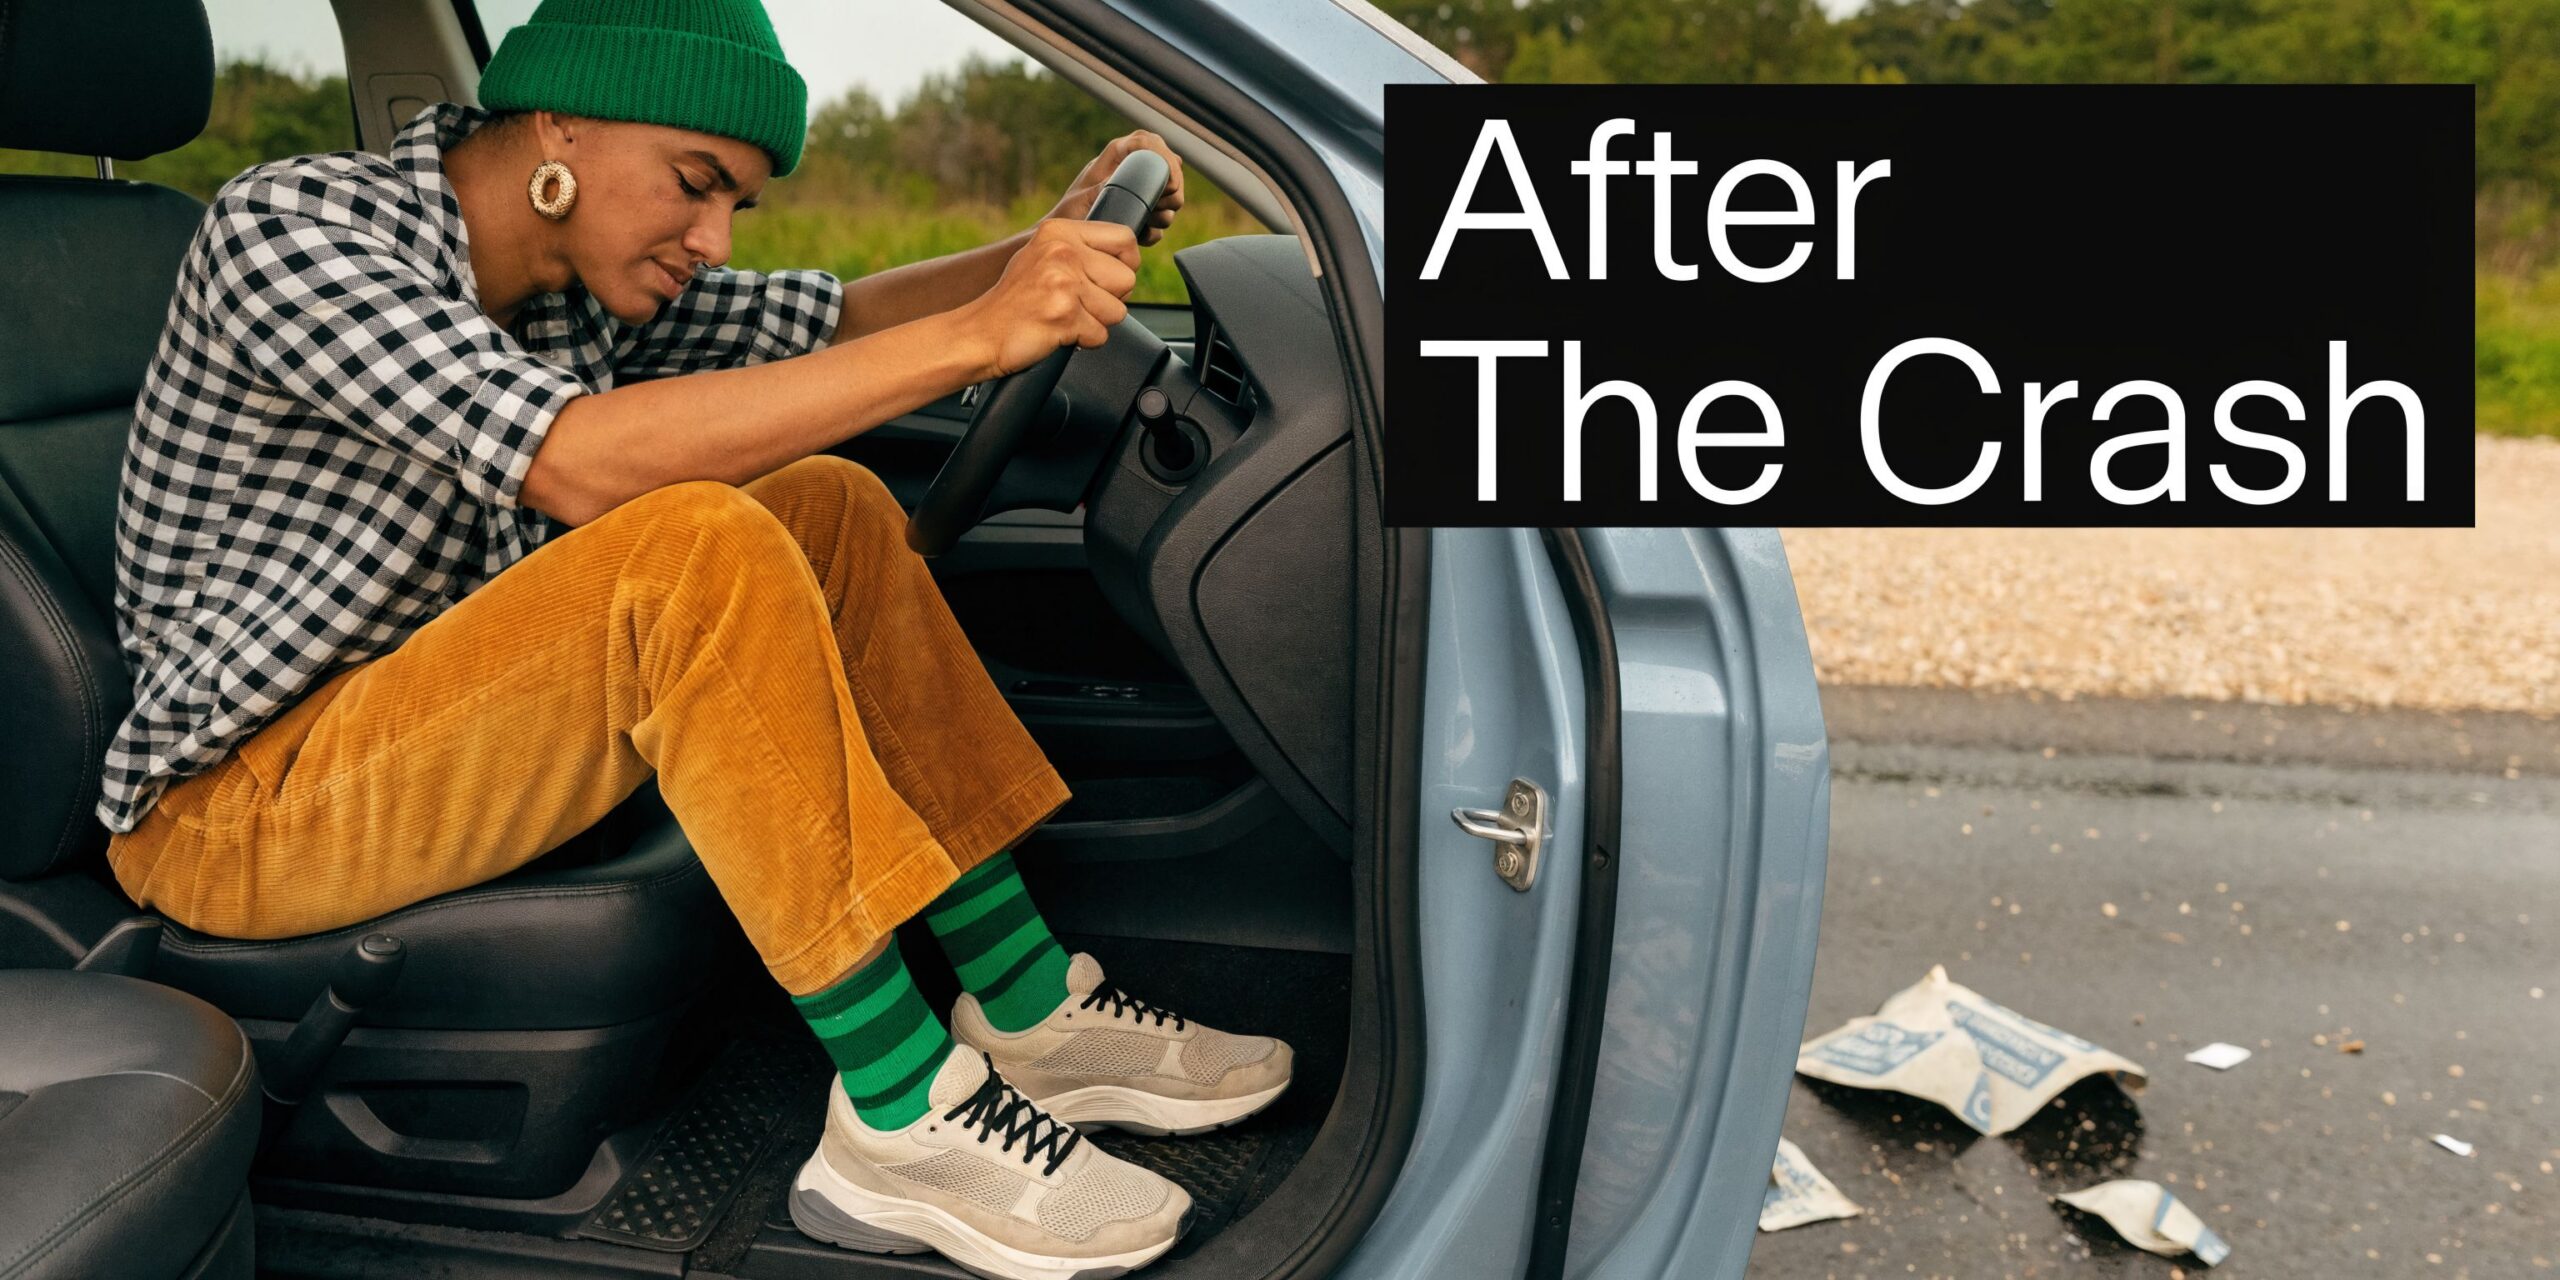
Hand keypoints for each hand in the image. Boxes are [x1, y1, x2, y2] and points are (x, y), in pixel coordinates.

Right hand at [956, 217, 1141, 380]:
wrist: (980, 333)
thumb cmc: (1014, 301)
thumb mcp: (1042, 256)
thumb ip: (1080, 250)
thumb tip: (1126, 258)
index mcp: (1059, 232)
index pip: (1125, 239)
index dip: (1126, 263)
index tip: (1108, 278)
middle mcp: (1062, 252)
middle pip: (1127, 278)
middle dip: (1110, 298)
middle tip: (1080, 303)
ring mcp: (1063, 283)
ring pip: (1118, 310)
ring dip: (1096, 322)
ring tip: (1066, 317)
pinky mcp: (1064, 315)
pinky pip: (1101, 335)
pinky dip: (1084, 341)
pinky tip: (1059, 331)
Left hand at [1044, 130, 1185, 245]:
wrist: (1066, 239)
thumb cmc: (1068, 216)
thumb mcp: (1084, 199)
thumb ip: (1102, 187)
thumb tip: (1120, 178)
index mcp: (1115, 156)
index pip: (1147, 141)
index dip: (1165, 157)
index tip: (1170, 183)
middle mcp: (1128, 168)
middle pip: (1168, 164)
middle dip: (1173, 189)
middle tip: (1165, 207)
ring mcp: (1137, 189)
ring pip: (1170, 192)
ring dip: (1166, 212)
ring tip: (1150, 222)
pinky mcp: (1140, 210)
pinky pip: (1162, 215)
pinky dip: (1157, 229)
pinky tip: (1143, 235)